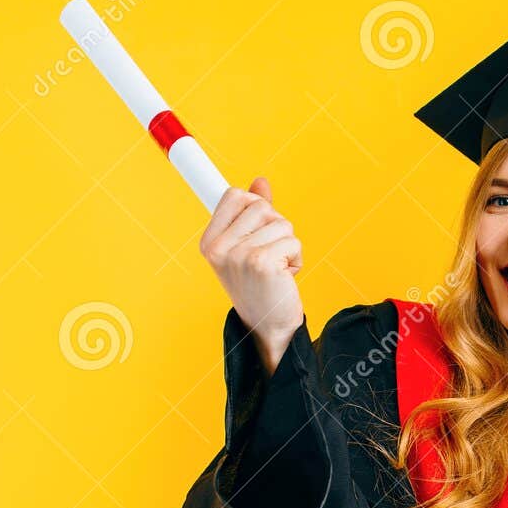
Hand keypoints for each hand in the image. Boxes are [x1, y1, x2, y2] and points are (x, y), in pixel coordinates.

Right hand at [199, 176, 304, 368]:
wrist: (267, 326)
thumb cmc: (260, 286)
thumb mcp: (248, 247)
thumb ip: (253, 215)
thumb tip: (260, 182)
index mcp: (210, 242)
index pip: (234, 195)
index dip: (254, 204)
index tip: (259, 217)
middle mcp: (219, 248)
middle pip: (261, 206)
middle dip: (276, 227)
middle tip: (271, 254)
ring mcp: (238, 255)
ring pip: (281, 223)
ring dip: (288, 244)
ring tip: (278, 268)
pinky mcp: (261, 263)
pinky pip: (292, 241)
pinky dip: (296, 258)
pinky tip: (285, 277)